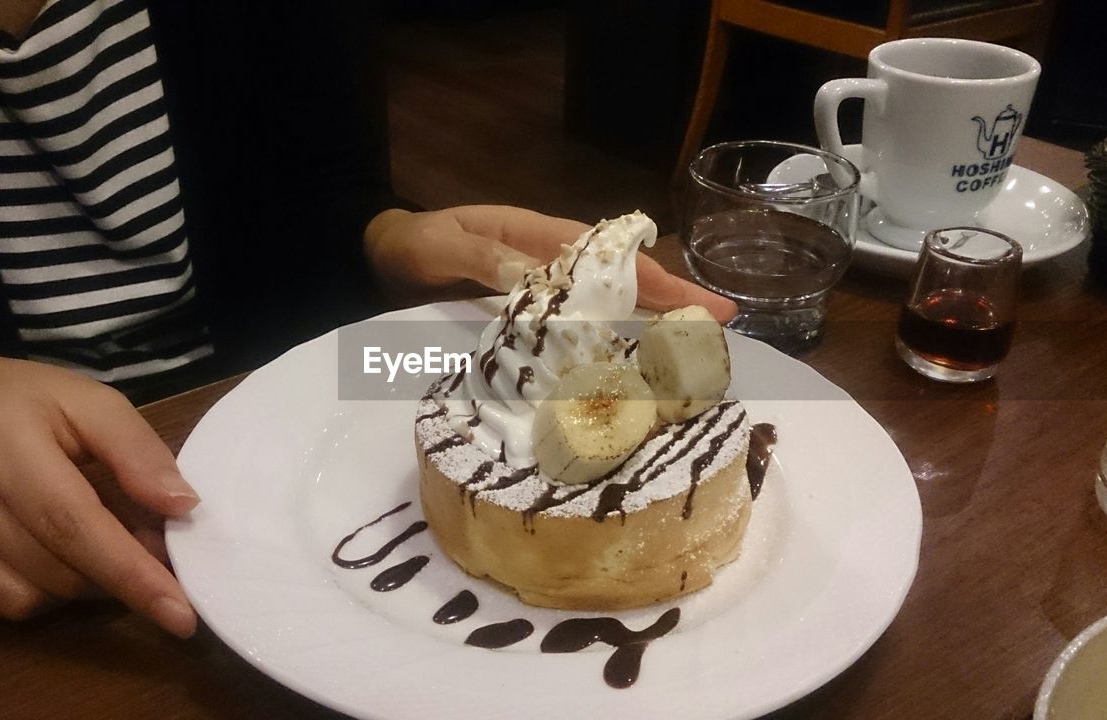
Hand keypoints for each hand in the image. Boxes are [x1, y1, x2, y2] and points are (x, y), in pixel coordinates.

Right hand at [0, 349, 198, 636]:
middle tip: (143, 553)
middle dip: (113, 576)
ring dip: (74, 588)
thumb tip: (183, 506)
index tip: (180, 612)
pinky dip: (30, 595)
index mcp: (0, 440)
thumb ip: (138, 450)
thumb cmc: (23, 402)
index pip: (73, 524)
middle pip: (54, 570)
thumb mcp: (89, 402)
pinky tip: (43, 558)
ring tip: (89, 548)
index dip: (131, 573)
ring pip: (24, 599)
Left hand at [364, 205, 736, 321]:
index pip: (609, 258)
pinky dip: (604, 350)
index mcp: (540, 237)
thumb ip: (482, 256)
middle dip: (671, 305)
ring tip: (694, 358)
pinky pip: (573, 336)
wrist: (383, 259)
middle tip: (722, 331)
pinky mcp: (526, 324)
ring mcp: (542, 297)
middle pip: (621, 285)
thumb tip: (532, 273)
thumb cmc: (417, 244)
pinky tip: (627, 377)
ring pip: (606, 312)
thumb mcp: (445, 244)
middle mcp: (553, 267)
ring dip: (648, 330)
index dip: (655, 279)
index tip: (698, 299)